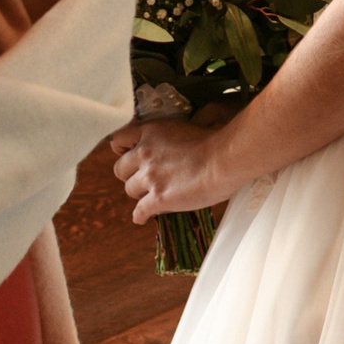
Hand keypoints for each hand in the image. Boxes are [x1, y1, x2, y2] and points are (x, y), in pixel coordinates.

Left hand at [108, 119, 230, 223]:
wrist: (225, 159)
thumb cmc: (217, 139)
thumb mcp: (188, 125)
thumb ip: (174, 134)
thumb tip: (180, 135)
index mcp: (151, 131)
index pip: (119, 140)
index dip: (122, 150)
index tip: (127, 155)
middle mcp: (145, 152)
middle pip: (120, 169)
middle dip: (129, 174)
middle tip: (142, 179)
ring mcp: (150, 176)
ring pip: (130, 189)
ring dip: (139, 193)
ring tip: (150, 196)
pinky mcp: (158, 198)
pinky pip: (139, 211)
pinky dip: (140, 215)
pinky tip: (142, 218)